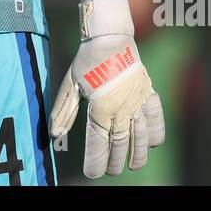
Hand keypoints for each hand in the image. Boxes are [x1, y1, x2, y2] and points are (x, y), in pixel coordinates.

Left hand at [50, 0, 165, 177]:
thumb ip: (64, 111)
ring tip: (134, 165)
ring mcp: (137, 102)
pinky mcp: (148, 93)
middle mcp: (121, 109)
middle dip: (115, 161)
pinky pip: (156, 117)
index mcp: (100, 108)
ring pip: (140, 136)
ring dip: (137, 153)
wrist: (110, 37)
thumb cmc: (86, 60)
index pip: (98, 143)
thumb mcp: (70, 85)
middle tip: (111, 171)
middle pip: (120, 143)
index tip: (93, 173)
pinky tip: (154, 143)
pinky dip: (156, 131)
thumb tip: (55, 135)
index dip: (96, 161)